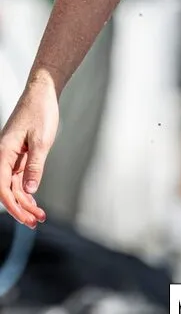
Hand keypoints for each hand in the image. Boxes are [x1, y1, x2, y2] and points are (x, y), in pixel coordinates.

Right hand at [0, 77, 58, 227]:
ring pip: (14, 186)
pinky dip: (27, 190)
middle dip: (20, 208)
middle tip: (36, 222)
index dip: (13, 205)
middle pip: (7, 190)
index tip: (26, 218)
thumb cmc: (40, 111)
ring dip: (25, 202)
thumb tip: (28, 191)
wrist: (43, 92)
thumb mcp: (41, 140)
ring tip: (39, 217)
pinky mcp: (21, 154)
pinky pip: (20, 177)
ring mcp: (12, 156)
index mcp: (4, 152)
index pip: (2, 186)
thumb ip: (35, 166)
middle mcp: (4, 156)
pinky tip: (34, 203)